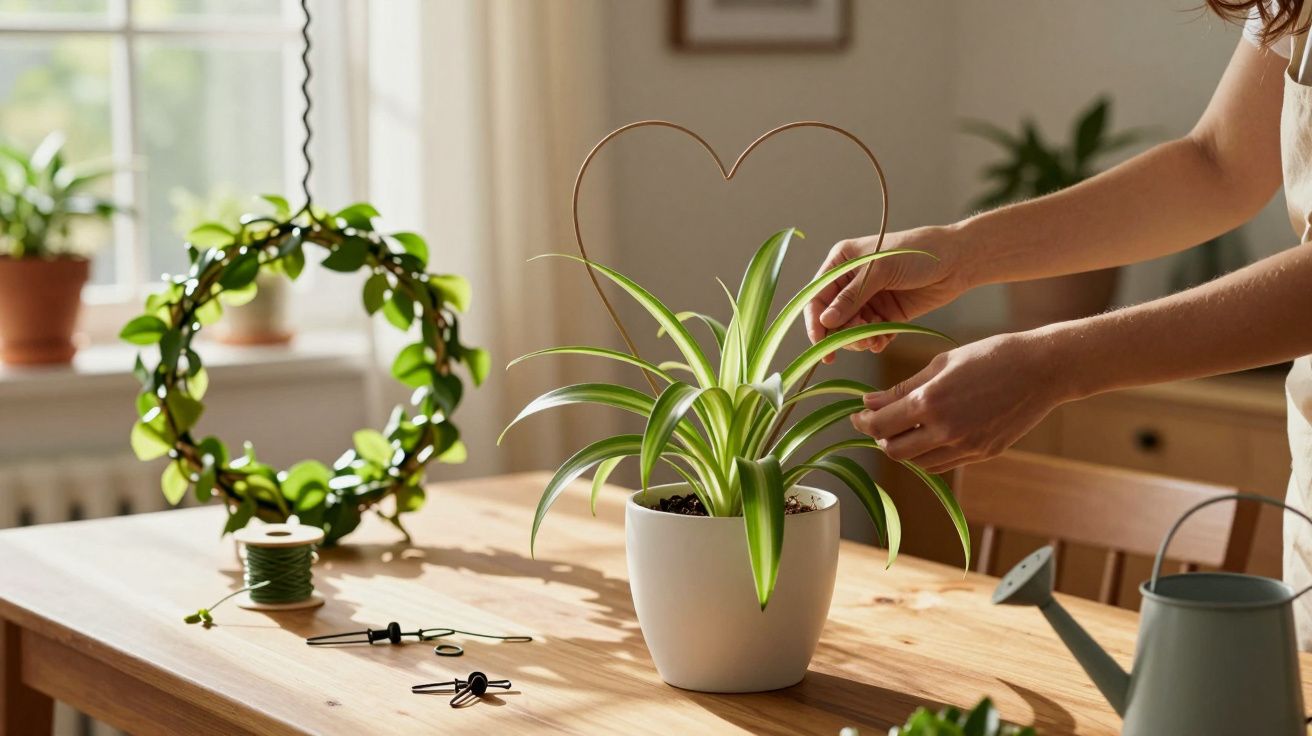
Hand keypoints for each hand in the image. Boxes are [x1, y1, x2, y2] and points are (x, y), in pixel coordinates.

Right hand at [804, 225, 969, 362]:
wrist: (958, 261)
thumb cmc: (917, 253)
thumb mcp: (880, 270)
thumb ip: (851, 297)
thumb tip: (825, 321)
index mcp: (842, 262)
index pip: (817, 296)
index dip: (815, 321)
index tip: (820, 343)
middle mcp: (851, 282)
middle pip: (832, 318)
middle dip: (842, 333)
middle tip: (860, 340)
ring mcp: (868, 300)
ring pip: (850, 330)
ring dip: (858, 339)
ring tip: (874, 339)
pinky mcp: (886, 315)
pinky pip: (870, 335)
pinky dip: (873, 341)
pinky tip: (883, 341)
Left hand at [849, 332, 1071, 473]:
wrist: (1042, 369)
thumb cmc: (990, 356)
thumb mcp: (941, 363)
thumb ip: (903, 387)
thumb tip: (869, 401)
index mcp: (930, 402)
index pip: (880, 424)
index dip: (863, 421)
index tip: (859, 414)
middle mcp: (945, 430)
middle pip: (894, 451)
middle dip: (880, 438)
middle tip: (878, 423)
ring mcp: (966, 446)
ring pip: (918, 463)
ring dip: (904, 448)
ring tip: (904, 428)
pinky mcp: (983, 454)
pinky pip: (943, 464)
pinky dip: (928, 454)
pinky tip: (929, 435)